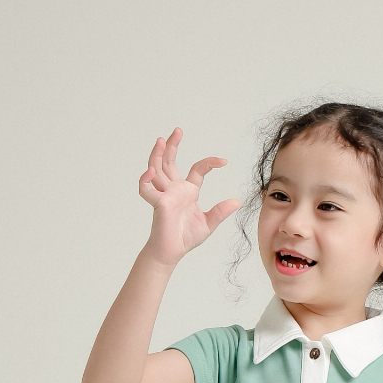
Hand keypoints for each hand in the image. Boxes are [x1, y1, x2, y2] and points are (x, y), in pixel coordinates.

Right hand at [139, 127, 241, 267]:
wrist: (172, 252)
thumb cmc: (185, 238)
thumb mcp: (208, 223)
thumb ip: (220, 212)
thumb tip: (237, 202)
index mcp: (187, 192)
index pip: (198, 170)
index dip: (210, 163)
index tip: (224, 161)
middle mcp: (174, 190)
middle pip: (170, 162)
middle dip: (172, 146)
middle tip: (178, 130)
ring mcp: (164, 195)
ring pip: (156, 169)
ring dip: (157, 155)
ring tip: (161, 141)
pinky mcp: (158, 204)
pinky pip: (146, 189)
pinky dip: (145, 180)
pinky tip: (150, 171)